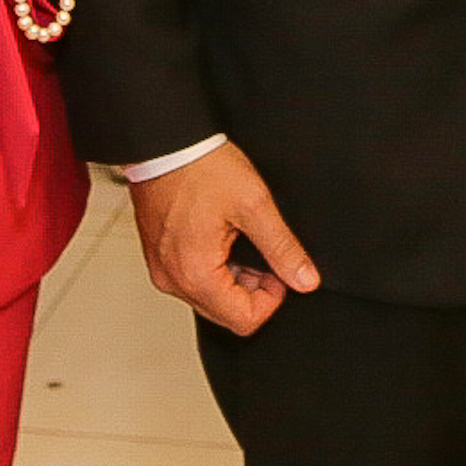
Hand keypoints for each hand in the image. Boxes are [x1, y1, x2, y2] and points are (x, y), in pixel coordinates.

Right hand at [126, 142, 319, 336]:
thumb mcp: (254, 204)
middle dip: (253, 288)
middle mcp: (173, 280)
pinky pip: (193, 279)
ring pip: (211, 298)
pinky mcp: (160, 258)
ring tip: (239, 236)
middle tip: (261, 250)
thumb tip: (305, 279)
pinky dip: (213, 267)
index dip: (272, 299)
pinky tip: (222, 236)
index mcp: (195, 274)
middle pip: (226, 314)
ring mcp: (163, 270)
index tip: (279, 270)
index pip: (244, 321)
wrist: (165, 144)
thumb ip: (283, 247)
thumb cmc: (200, 167)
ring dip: (234, 277)